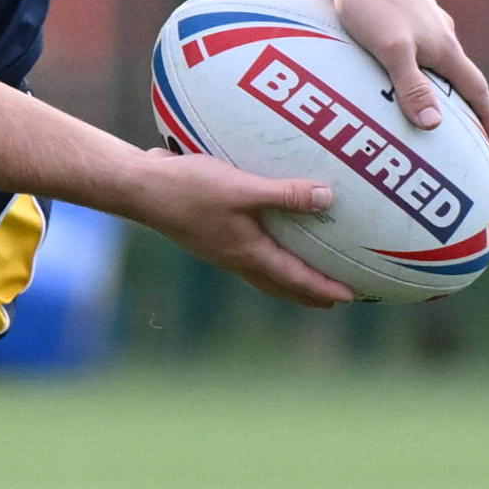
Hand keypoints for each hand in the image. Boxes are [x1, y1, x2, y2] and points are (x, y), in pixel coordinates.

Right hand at [125, 150, 356, 307]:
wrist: (137, 189)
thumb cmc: (188, 189)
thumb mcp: (240, 188)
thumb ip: (284, 193)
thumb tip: (329, 198)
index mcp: (246, 253)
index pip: (294, 278)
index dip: (323, 288)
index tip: (351, 298)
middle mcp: (234, 257)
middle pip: (278, 284)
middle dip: (306, 293)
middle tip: (332, 300)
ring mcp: (219, 248)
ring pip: (261, 272)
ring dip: (286, 278)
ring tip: (303, 276)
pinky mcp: (208, 233)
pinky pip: (247, 252)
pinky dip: (266, 253)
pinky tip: (266, 234)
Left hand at [322, 0, 488, 137]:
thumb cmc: (373, 3)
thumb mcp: (392, 51)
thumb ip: (412, 87)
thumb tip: (435, 126)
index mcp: (444, 47)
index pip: (474, 87)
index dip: (485, 113)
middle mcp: (439, 34)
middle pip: (458, 75)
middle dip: (463, 103)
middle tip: (462, 129)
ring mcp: (420, 22)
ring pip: (433, 60)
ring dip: (435, 83)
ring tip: (425, 104)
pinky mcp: (398, 14)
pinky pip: (411, 48)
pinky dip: (411, 66)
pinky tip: (390, 71)